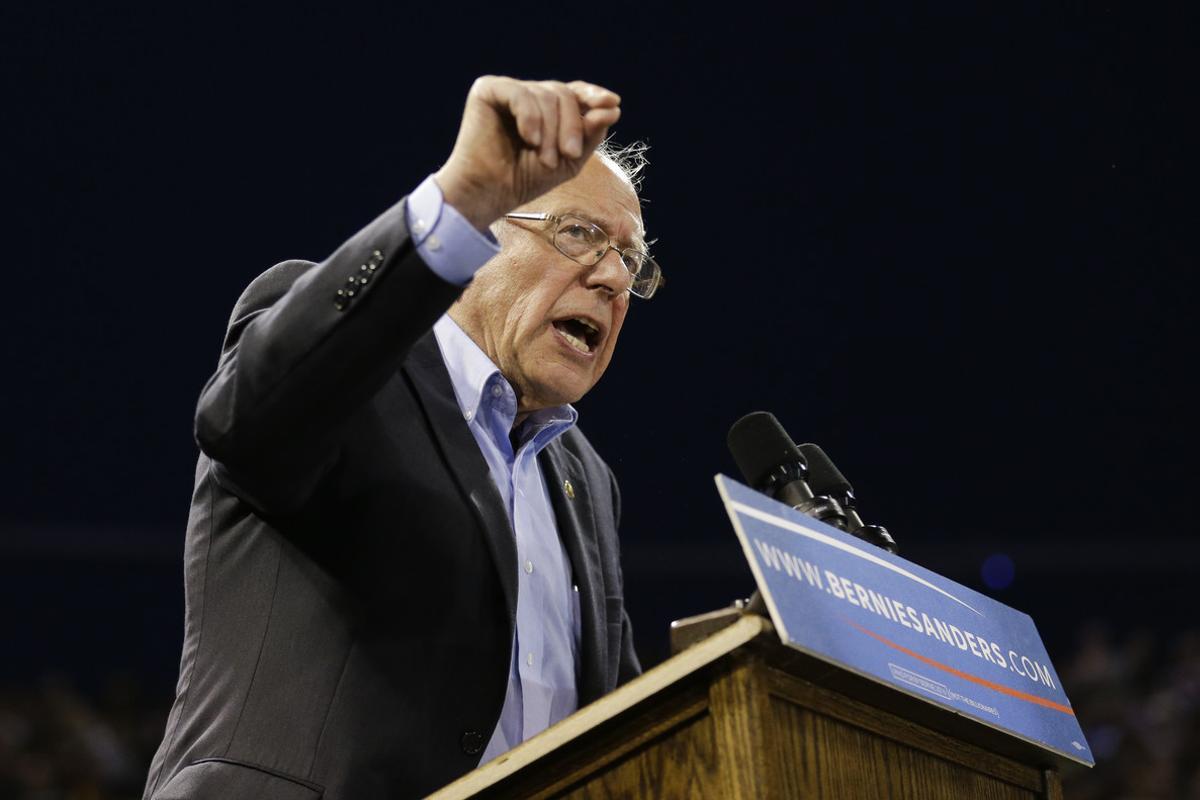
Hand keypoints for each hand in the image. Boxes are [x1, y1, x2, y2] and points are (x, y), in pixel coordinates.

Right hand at [433, 76, 621, 231]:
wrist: (491, 193)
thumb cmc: (526, 179)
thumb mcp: (569, 159)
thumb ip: (591, 133)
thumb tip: (612, 107)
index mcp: (546, 110)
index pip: (574, 92)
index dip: (593, 94)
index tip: (612, 103)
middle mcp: (528, 96)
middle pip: (563, 94)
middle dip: (572, 126)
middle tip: (569, 154)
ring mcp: (508, 91)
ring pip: (545, 95)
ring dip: (550, 131)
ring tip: (544, 159)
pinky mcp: (488, 90)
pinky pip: (521, 94)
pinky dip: (530, 118)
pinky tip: (528, 139)